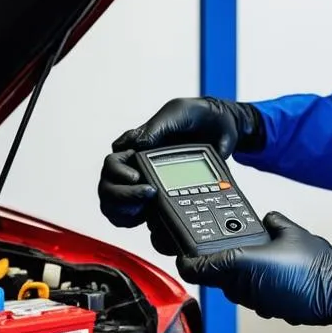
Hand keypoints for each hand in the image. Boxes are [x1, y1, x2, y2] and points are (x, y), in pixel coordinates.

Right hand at [98, 97, 263, 232]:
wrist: (222, 127)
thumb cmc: (197, 116)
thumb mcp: (176, 113)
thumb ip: (155, 129)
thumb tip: (136, 147)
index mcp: (137, 144)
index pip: (112, 163)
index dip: (118, 173)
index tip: (137, 177)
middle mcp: (137, 164)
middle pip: (109, 187)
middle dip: (122, 195)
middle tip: (148, 194)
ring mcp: (146, 181)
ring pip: (116, 203)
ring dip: (124, 210)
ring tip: (145, 210)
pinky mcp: (159, 196)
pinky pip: (134, 214)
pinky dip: (134, 219)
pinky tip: (146, 219)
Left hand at [177, 212, 331, 326]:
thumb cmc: (316, 266)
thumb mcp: (292, 231)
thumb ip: (274, 222)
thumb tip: (268, 219)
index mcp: (238, 264)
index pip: (196, 268)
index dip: (185, 261)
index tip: (183, 255)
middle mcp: (241, 287)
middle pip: (217, 276)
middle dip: (222, 263)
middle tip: (234, 247)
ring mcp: (254, 302)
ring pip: (235, 287)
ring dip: (242, 275)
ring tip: (262, 259)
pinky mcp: (269, 310)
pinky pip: (254, 296)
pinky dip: (259, 286)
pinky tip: (276, 276)